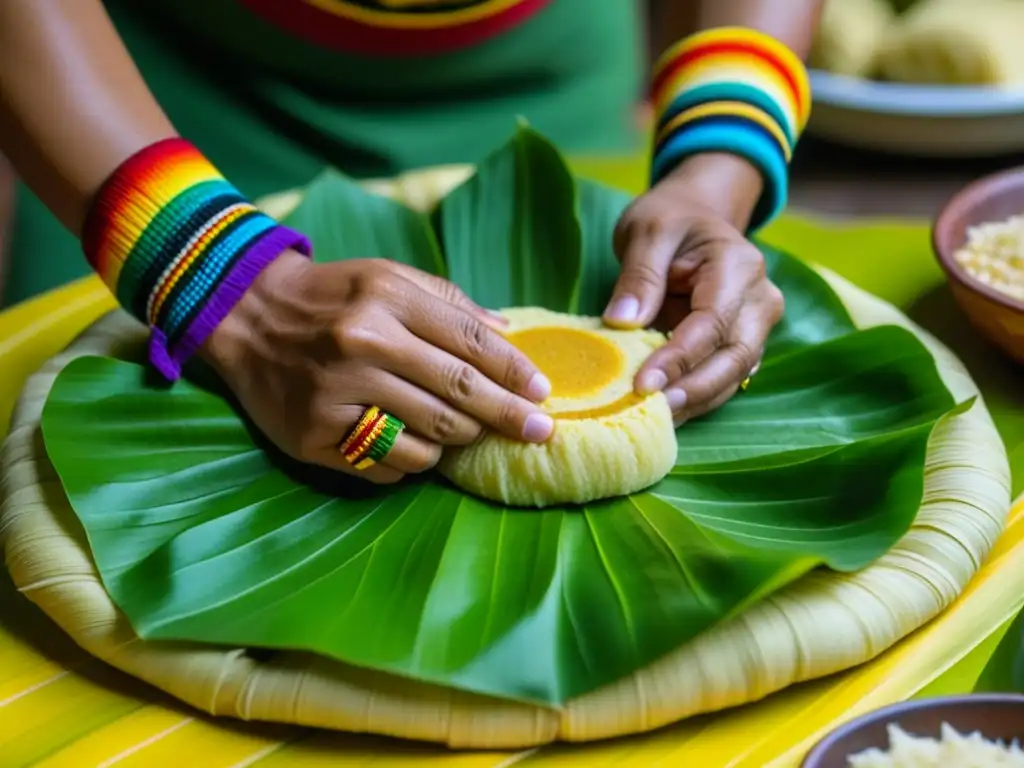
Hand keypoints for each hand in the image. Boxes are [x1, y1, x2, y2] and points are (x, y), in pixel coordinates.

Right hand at [202, 252, 552, 483]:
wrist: (246, 315)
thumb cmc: (333, 296)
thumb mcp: (388, 277)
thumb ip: (449, 303)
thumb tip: (510, 333)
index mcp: (387, 299)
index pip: (471, 343)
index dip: (514, 372)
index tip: (542, 393)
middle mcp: (362, 346)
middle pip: (457, 395)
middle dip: (506, 417)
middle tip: (538, 432)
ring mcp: (336, 394)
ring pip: (428, 439)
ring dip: (457, 441)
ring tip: (461, 433)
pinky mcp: (313, 436)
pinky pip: (387, 465)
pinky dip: (412, 462)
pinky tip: (412, 445)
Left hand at [603, 155, 784, 424]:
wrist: (696, 214)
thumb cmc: (670, 219)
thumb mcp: (647, 231)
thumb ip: (639, 276)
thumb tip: (622, 322)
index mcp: (739, 265)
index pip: (711, 322)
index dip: (678, 358)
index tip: (642, 384)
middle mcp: (759, 299)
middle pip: (733, 357)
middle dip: (692, 391)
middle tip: (650, 413)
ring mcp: (756, 325)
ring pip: (733, 375)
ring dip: (694, 402)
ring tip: (653, 420)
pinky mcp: (742, 343)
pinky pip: (723, 378)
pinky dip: (696, 398)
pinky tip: (664, 412)